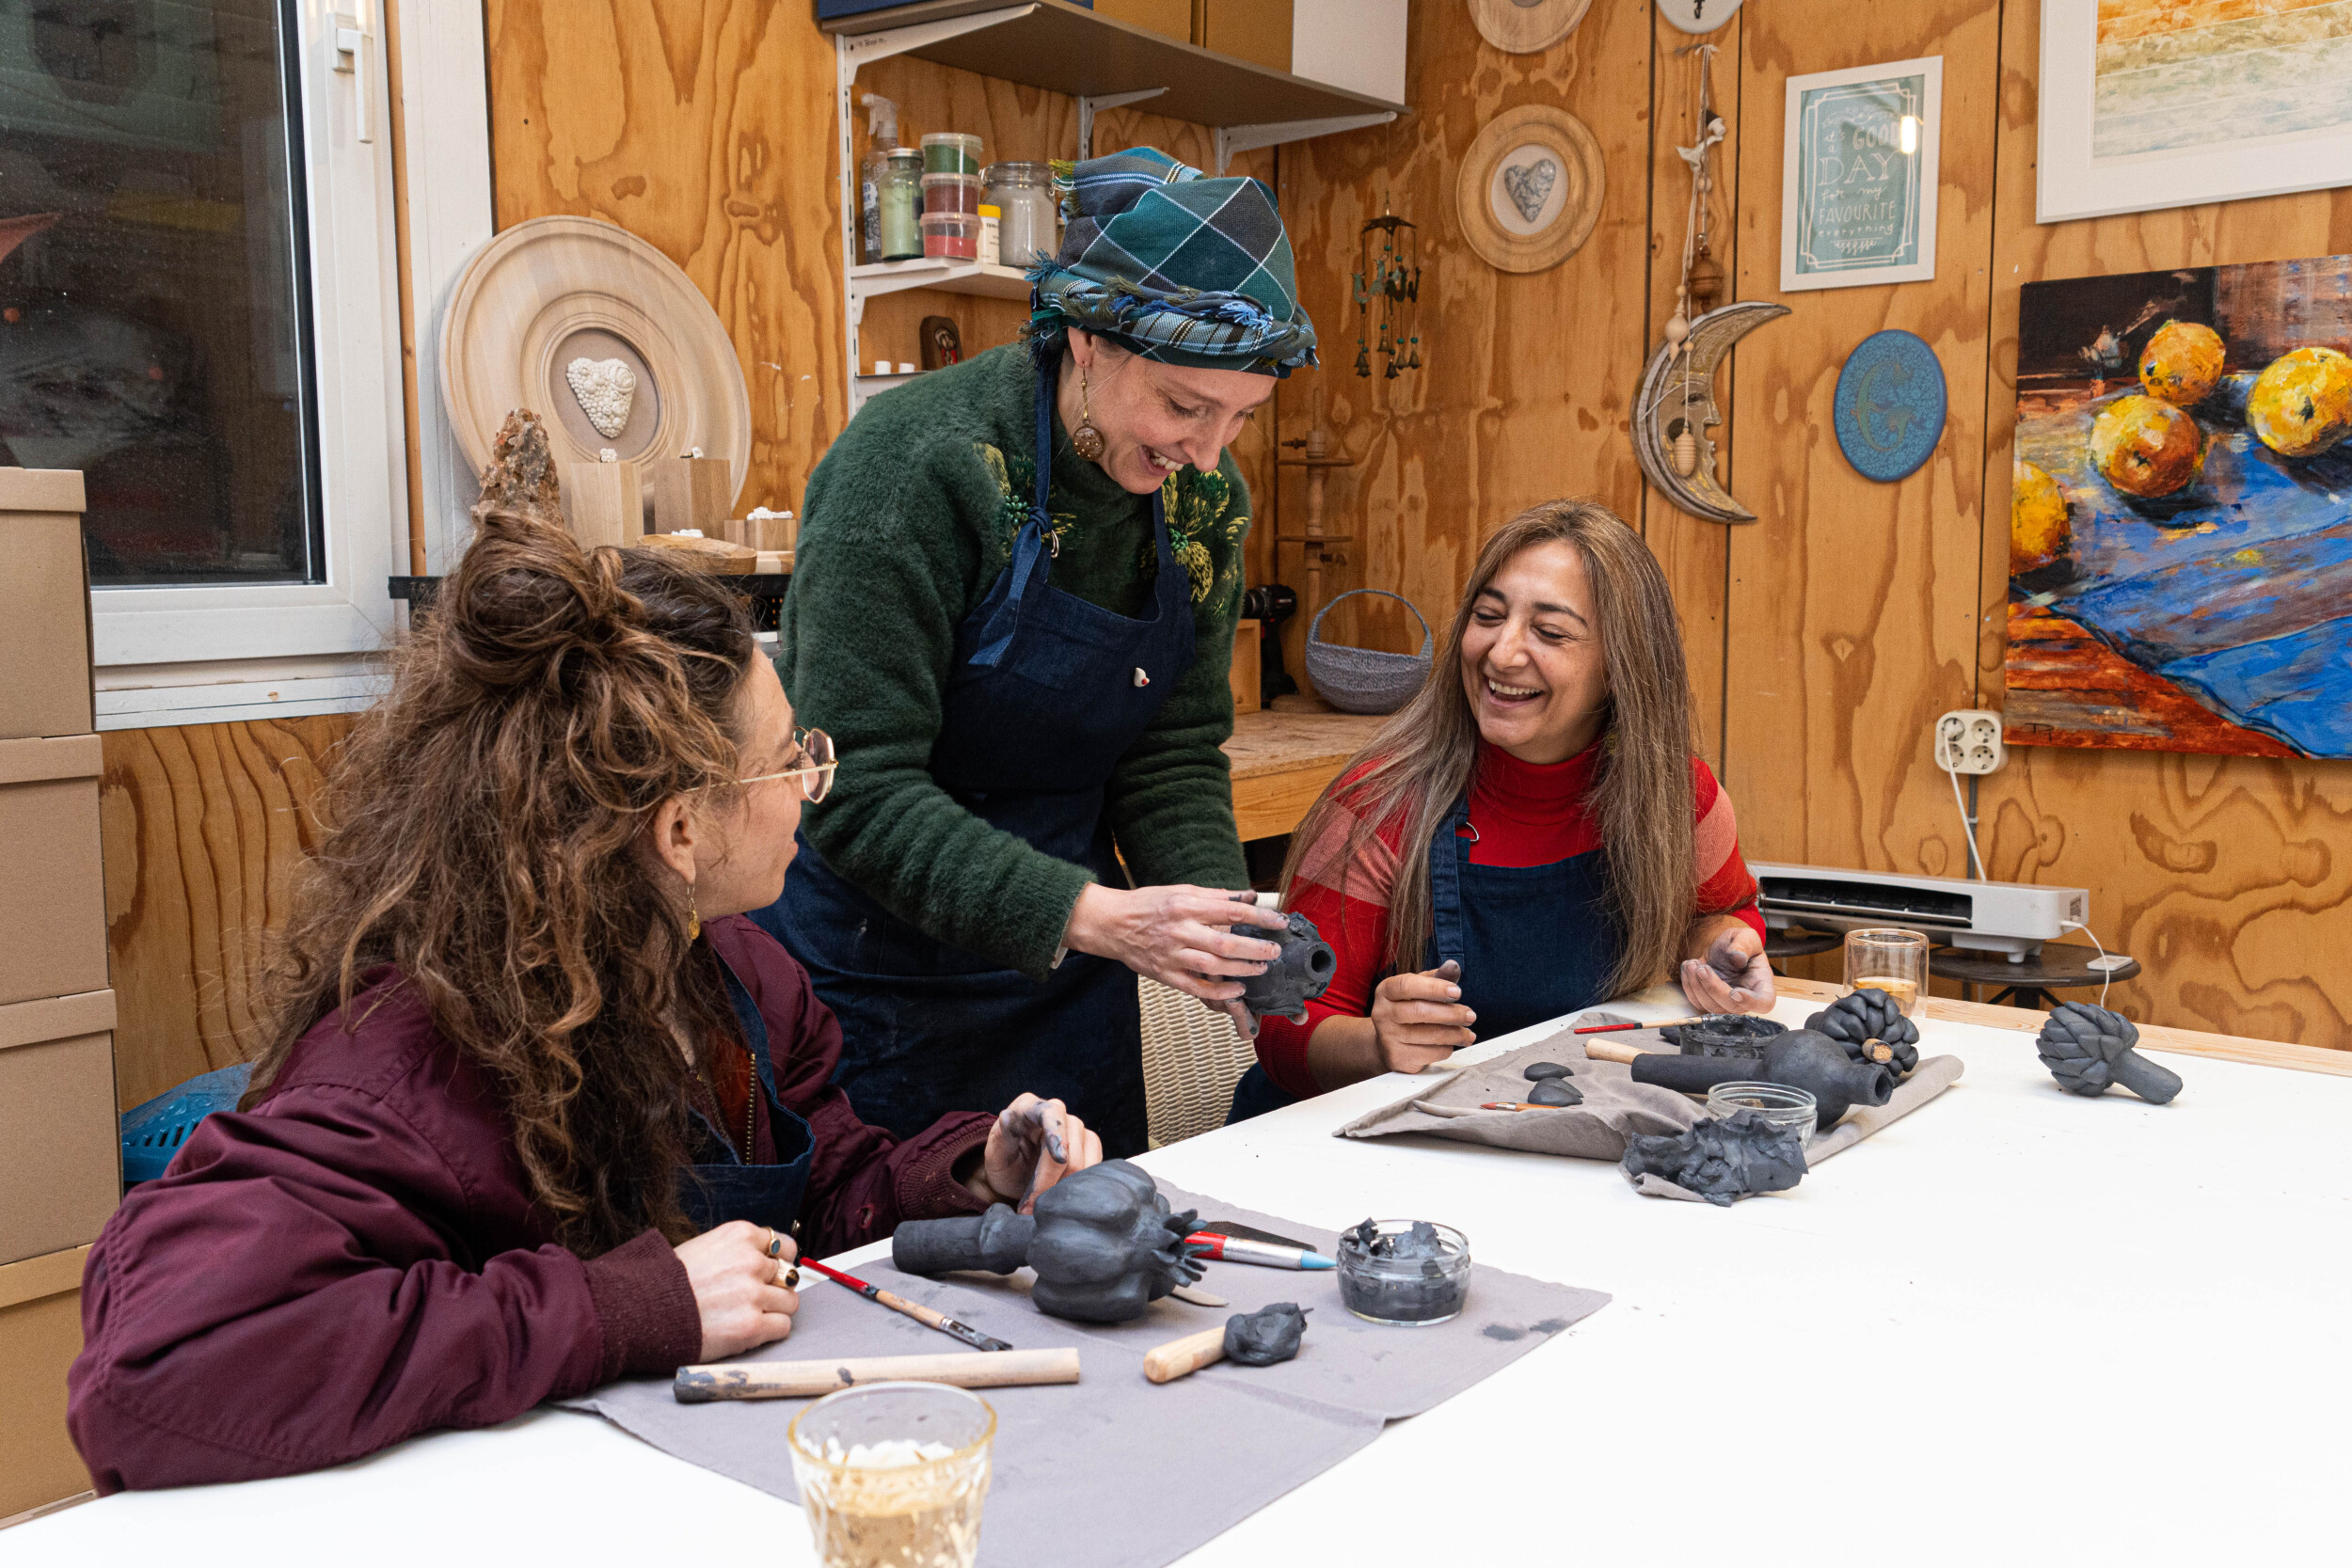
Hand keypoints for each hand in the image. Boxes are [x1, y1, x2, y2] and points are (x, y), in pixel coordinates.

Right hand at [675, 1221, 799, 1361]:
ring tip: (749, 1315)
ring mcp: (752, 1294)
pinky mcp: (751, 1326)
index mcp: (740, 1235)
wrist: (641, 1311)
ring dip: (774, 1310)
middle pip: (788, 1275)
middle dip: (774, 1287)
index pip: (784, 1245)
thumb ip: (738, 1251)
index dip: (778, 1262)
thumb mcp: (705, 1248)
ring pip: (790, 1302)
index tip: (769, 1273)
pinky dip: (770, 1331)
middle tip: (753, 1298)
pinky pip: (782, 1327)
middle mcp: (751, 1261)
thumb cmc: (666, 1282)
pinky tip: (749, 1330)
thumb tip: (765, 1260)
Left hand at [974, 1094, 1104, 1212]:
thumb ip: (1003, 1136)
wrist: (1014, 1176)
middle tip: (1030, 1207)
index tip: (1060, 1159)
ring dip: (1062, 1188)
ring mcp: (1076, 1128)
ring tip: (1042, 1205)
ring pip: (1082, 1162)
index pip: (1049, 1114)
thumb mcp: (995, 1153)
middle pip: (1068, 1147)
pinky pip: (1092, 1169)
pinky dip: (1077, 1188)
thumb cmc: (1003, 1162)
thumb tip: (1007, 1117)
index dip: (1056, 1135)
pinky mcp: (1090, 1145)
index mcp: (1030, 1106)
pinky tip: (1059, 1197)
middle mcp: (1057, 1111)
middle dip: (1049, 1181)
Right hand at [1062, 885, 1287, 1031]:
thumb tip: (1247, 897)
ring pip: (1213, 967)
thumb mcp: (1180, 890)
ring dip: (1242, 970)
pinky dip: (1219, 991)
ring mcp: (1171, 955)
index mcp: (1185, 905)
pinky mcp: (1165, 974)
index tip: (1280, 921)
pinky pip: (1196, 987)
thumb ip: (1215, 895)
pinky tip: (1238, 989)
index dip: (1259, 918)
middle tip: (1275, 951)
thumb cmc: (1147, 904)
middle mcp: (1180, 930)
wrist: (1111, 924)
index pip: (1231, 912)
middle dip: (1255, 949)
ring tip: (1261, 968)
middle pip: (1225, 944)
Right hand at [1368, 959, 1476, 1073]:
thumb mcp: (1419, 989)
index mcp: (1386, 991)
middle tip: (1470, 1015)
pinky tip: (1450, 1043)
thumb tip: (1453, 966)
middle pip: (1420, 1012)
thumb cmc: (1408, 1009)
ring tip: (1468, 1033)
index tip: (1457, 992)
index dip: (1434, 988)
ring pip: (1429, 1035)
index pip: (1407, 985)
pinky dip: (1446, 1048)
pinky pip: (1431, 1053)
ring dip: (1455, 1034)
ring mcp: (1388, 1038)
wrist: (1387, 1043)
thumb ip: (1437, 977)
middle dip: (1451, 1014)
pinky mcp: (1398, 1058)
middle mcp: (1382, 1013)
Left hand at [1680, 925, 1774, 1013]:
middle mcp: (1746, 999)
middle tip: (1702, 968)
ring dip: (1697, 986)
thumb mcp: (1746, 937)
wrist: (1723, 948)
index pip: (1763, 1003)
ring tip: (1692, 964)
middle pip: (1731, 1006)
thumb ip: (1744, 945)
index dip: (1750, 1002)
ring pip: (1711, 1006)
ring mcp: (1727, 1003)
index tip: (1735, 992)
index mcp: (1762, 985)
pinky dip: (1689, 985)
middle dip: (1713, 988)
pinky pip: (1697, 1001)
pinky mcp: (1709, 1001)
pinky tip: (1689, 967)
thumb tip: (1737, 957)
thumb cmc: (1740, 944)